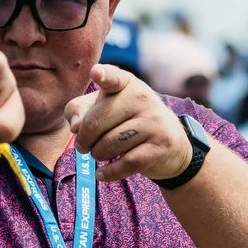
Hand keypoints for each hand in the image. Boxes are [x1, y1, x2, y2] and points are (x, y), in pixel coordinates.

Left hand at [64, 65, 190, 182]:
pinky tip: (102, 174)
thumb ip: (81, 111)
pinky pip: (126, 163)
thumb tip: (76, 127)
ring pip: (109, 144)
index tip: (96, 73)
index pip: (113, 78)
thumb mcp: (104, 108)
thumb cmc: (127, 121)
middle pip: (97, 121)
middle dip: (84, 139)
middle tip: (84, 146)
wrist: (171, 144)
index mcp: (126, 83)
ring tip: (100, 154)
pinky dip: (109, 172)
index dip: (104, 76)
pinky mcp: (161, 145)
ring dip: (98, 154)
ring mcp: (155, 121)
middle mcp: (142, 98)